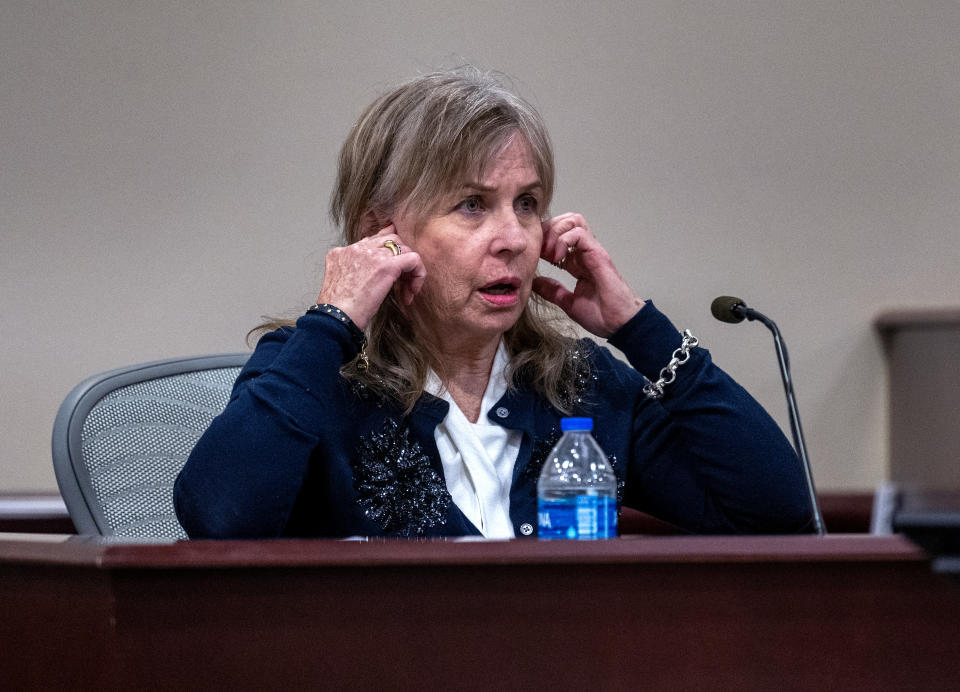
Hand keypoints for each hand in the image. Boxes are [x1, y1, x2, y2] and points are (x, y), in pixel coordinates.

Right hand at [315, 225, 425, 328]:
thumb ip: (352, 274)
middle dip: (399, 259)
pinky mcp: (387, 265)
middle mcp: (356, 249)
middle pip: (390, 240)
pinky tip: (412, 291)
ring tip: (406, 291)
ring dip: (408, 270)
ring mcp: (372, 254)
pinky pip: (413, 260)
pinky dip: (418, 274)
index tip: (393, 268)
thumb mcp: (341, 286)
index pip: (371, 240)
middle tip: (400, 282)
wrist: (335, 317)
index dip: (386, 253)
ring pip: (403, 248)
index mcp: (343, 252)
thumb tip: (369, 278)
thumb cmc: (337, 311)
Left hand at [534, 213, 644, 336]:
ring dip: (555, 231)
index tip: (533, 255)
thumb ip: (552, 291)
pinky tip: (556, 257)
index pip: (558, 238)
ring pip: (573, 221)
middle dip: (548, 230)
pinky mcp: (598, 254)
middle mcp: (585, 254)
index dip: (543, 241)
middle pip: (565, 222)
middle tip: (538, 249)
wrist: (619, 324)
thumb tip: (535, 283)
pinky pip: (579, 233)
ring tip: (547, 252)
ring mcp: (592, 252)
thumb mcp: (568, 302)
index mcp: (578, 263)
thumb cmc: (602, 315)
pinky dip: (563, 240)